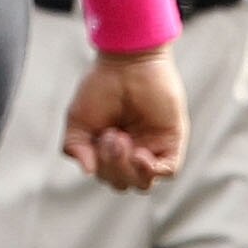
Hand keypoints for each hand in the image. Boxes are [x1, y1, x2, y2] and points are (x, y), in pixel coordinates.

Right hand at [60, 48, 186, 191]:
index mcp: (109, 151)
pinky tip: (140, 155)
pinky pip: (167, 171)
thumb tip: (88, 171)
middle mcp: (132, 152)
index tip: (98, 135)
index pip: (106, 177)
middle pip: (123, 184)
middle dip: (112, 166)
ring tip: (123, 139)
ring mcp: (153, 148)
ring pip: (143, 183)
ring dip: (129, 170)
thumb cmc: (100, 87)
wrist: (127, 63)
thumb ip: (75, 147)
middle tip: (111, 135)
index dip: (100, 167)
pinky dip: (151, 170)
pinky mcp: (172, 140)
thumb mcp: (78, 120)